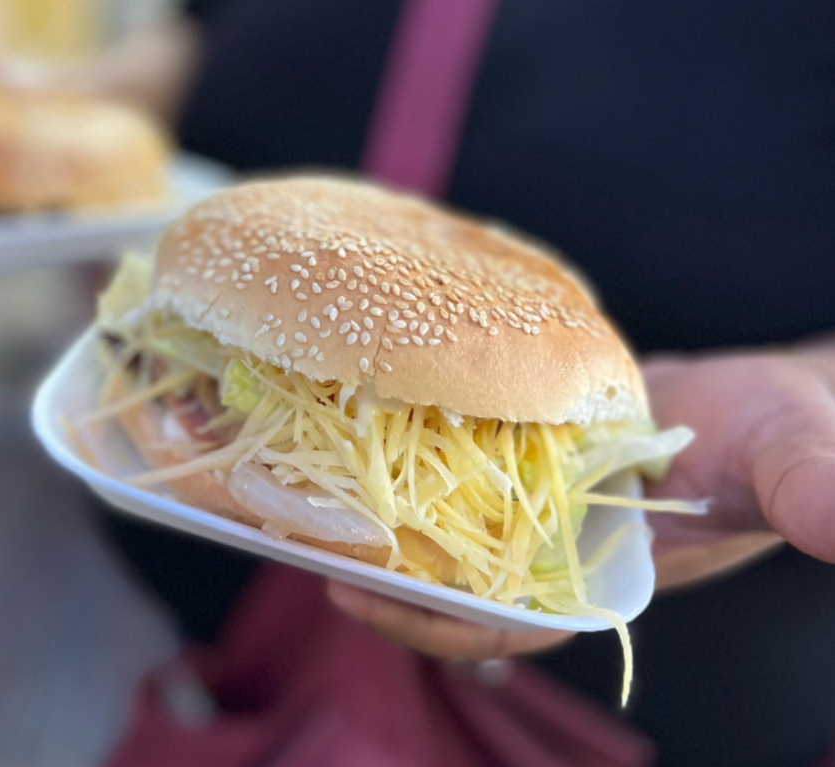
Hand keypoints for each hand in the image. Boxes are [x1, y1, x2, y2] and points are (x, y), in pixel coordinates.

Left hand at [330, 342, 834, 654]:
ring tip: (297, 498)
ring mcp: (529, 511)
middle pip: (448, 584)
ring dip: (376, 523)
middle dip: (378, 573)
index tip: (361, 591)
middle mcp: (551, 555)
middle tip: (295, 542)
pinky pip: (447, 475)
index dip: (435, 619)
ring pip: (437, 534)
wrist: (763, 397)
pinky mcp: (515, 463)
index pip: (503, 622)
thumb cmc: (786, 432)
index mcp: (599, 583)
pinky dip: (402, 469)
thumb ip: (810, 489)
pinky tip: (349, 438)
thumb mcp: (791, 457)